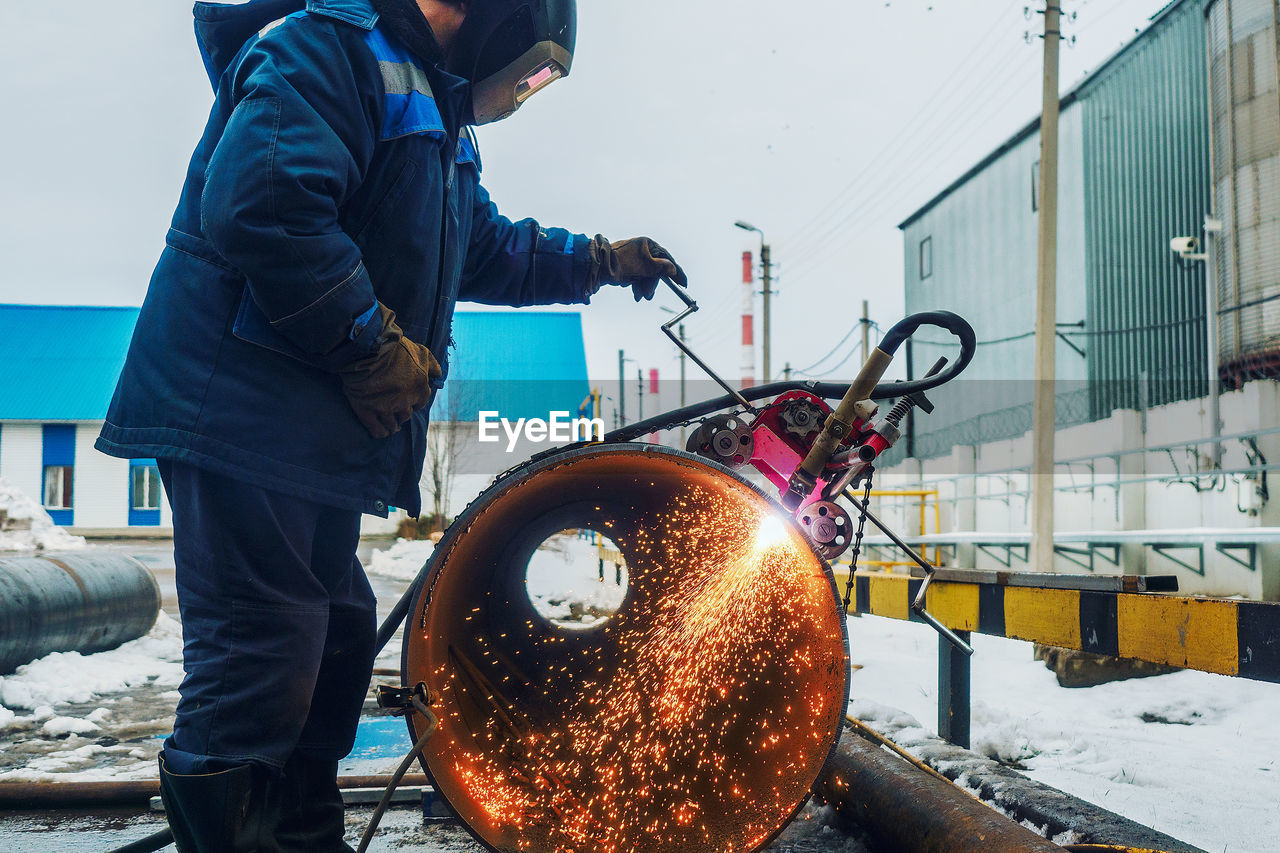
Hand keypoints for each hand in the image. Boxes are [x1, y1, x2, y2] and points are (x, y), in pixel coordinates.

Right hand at [338, 305, 441, 438]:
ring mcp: (386, 407)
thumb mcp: (420, 351)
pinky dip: (380, 432)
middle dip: (402, 414)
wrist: (368, 349)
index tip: (410, 402)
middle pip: (406, 414)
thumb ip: (432, 364)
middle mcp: (405, 401)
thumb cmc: (395, 347)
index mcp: (419, 388)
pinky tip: (380, 433)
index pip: (420, 402)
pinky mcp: (367, 410)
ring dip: (392, 426)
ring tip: (390, 427)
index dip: (415, 402)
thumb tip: (438, 374)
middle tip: (397, 413)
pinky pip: (376, 429)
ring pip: (392, 424)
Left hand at [589, 236, 687, 301]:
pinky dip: (636, 284)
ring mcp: (633, 256)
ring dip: (643, 286)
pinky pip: (636, 276)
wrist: (596, 267)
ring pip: (645, 274)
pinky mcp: (625, 264)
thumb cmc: (620, 264)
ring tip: (638, 296)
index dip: (676, 272)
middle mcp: (641, 249)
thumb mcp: (645, 267)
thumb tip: (673, 269)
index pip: (667, 259)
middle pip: (655, 269)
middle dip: (652, 284)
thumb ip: (661, 268)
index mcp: (647, 244)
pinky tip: (631, 290)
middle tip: (648, 296)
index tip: (683, 283)